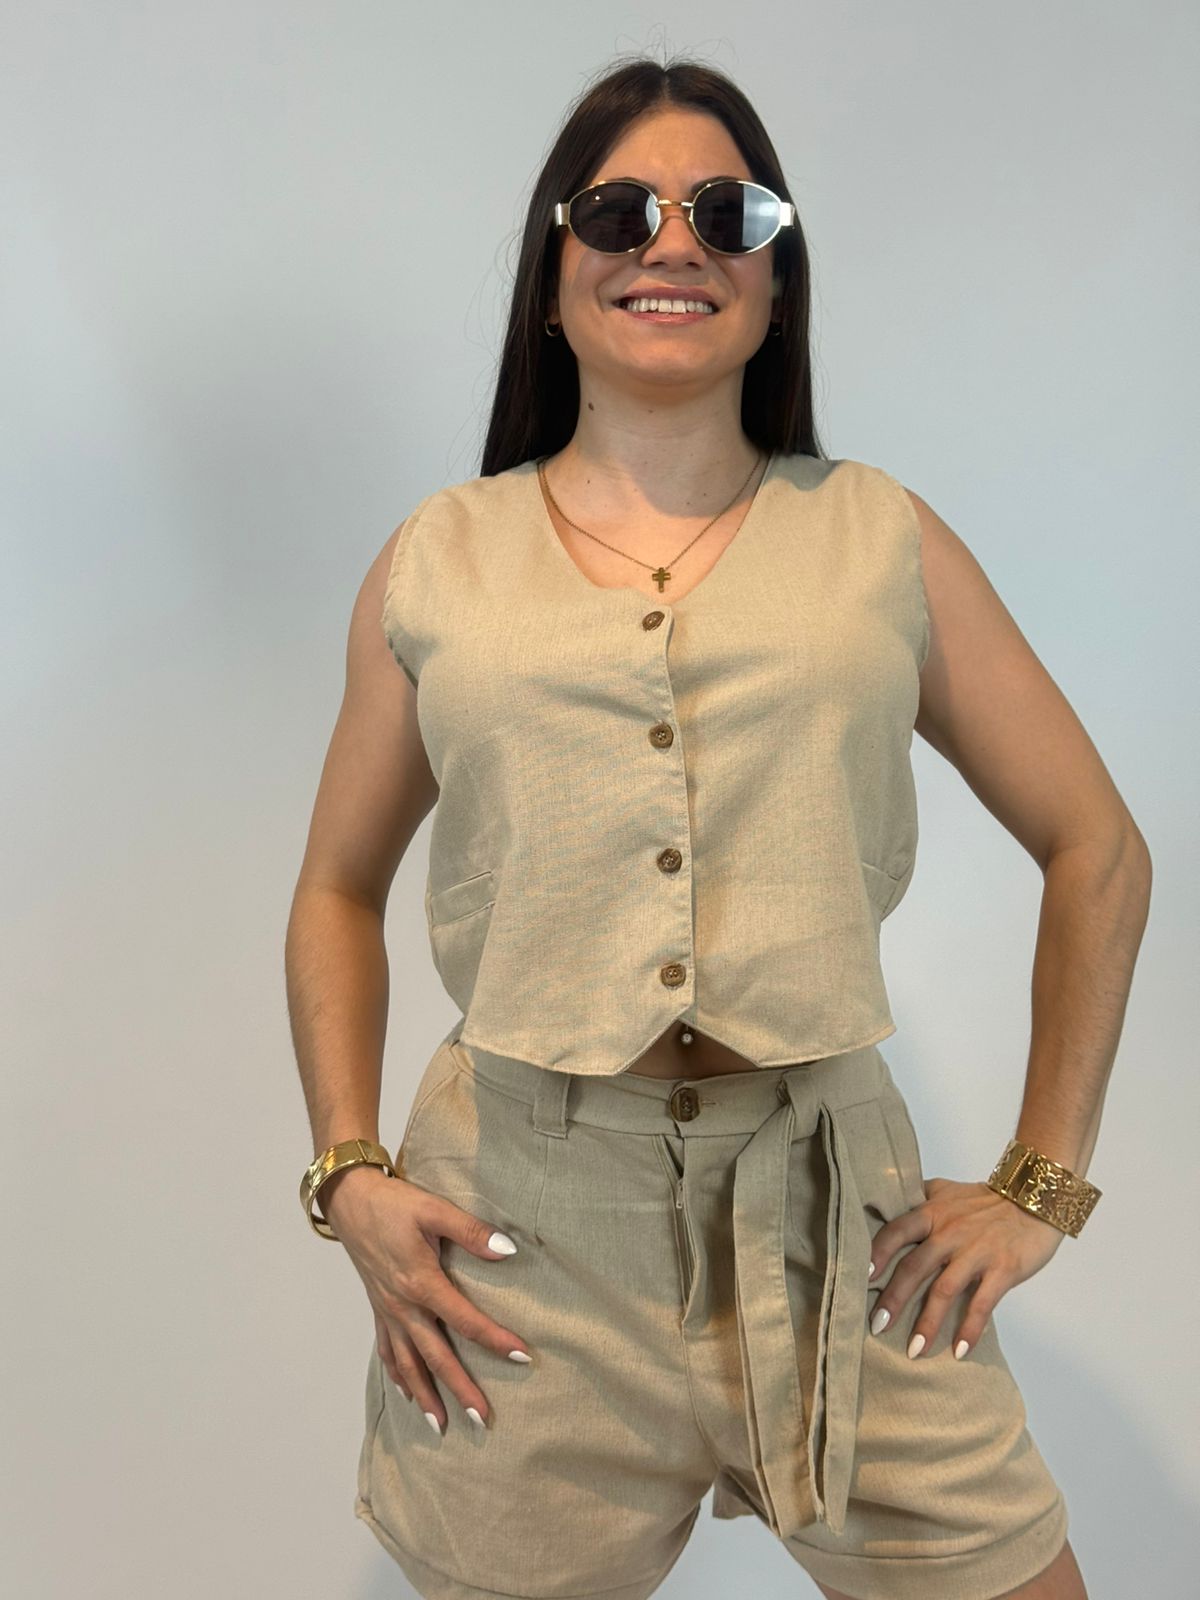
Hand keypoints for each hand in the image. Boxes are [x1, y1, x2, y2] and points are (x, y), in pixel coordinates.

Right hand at [326, 1169, 532, 1430]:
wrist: (349, 1200)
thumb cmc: (394, 1204)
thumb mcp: (435, 1209)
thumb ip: (472, 1232)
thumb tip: (509, 1251)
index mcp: (421, 1282)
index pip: (466, 1321)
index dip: (496, 1340)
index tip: (524, 1357)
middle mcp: (403, 1306)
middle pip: (436, 1356)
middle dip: (460, 1390)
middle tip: (482, 1420)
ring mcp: (388, 1311)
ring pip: (407, 1363)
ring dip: (426, 1396)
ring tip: (441, 1426)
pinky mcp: (378, 1308)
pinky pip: (387, 1351)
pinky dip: (398, 1376)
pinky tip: (408, 1393)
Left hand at [866, 1176, 1065, 1358]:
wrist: (1035, 1198)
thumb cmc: (985, 1200)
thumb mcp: (946, 1191)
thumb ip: (918, 1201)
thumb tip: (884, 1210)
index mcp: (933, 1212)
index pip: (896, 1231)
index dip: (877, 1254)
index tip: (860, 1278)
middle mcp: (950, 1231)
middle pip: (914, 1266)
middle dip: (893, 1298)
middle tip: (876, 1326)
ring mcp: (977, 1252)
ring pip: (945, 1290)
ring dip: (928, 1323)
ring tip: (913, 1351)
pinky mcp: (1003, 1269)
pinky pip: (983, 1304)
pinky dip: (970, 1329)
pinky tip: (959, 1351)